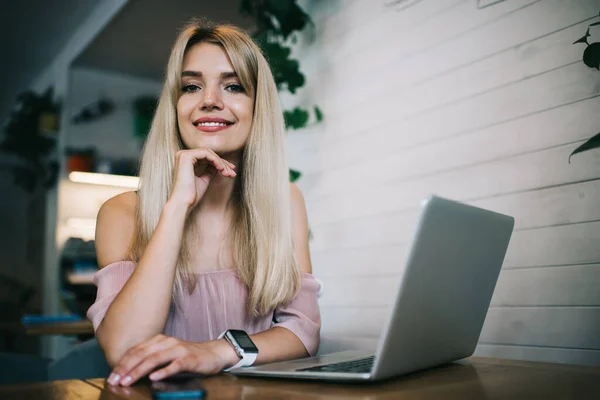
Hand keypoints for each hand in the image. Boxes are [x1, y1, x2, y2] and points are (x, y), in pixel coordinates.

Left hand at [107, 334, 238, 385]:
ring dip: (139, 370)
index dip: (122, 363)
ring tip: (128, 380)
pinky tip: (154, 378)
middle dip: (126, 368)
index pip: (136, 351)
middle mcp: (167, 342)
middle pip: (142, 354)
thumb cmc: (188, 356)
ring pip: (155, 359)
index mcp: (159, 340)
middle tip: (115, 380)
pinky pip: (175, 365)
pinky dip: (163, 371)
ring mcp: (178, 349)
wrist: (214, 353)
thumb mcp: (167, 354)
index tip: (111, 377)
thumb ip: (151, 359)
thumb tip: (129, 371)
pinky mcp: (189, 358)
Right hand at [169, 148, 235, 210]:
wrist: (183, 202)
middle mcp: (183, 155)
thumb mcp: (204, 180)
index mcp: (185, 161)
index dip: (220, 163)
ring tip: (228, 173)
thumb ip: (209, 171)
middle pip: (208, 154)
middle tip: (232, 172)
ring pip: (209, 153)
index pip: (206, 157)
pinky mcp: (186, 156)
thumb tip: (219, 165)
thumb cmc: (192, 194)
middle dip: (223, 163)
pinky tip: (222, 169)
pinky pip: (206, 154)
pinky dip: (216, 160)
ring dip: (221, 163)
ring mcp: (183, 154)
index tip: (231, 171)